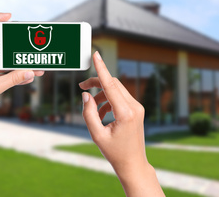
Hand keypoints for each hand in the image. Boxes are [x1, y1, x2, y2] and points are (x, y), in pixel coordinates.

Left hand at [0, 13, 43, 128]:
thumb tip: (30, 72)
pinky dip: (16, 74)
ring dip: (19, 63)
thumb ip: (13, 79)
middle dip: (17, 45)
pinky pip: (5, 72)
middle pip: (1, 45)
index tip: (9, 16)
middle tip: (31, 44)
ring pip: (5, 60)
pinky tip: (29, 77)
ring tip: (35, 65)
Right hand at [79, 51, 163, 195]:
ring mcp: (137, 107)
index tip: (96, 54)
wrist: (133, 164)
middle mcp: (134, 107)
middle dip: (96, 82)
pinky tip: (101, 114)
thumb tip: (86, 95)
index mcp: (125, 113)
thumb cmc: (114, 152)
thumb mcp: (96, 135)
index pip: (111, 85)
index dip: (101, 69)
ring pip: (116, 89)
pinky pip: (120, 97)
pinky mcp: (136, 110)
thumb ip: (88, 113)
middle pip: (113, 84)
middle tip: (81, 87)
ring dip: (101, 94)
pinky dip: (108, 100)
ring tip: (92, 109)